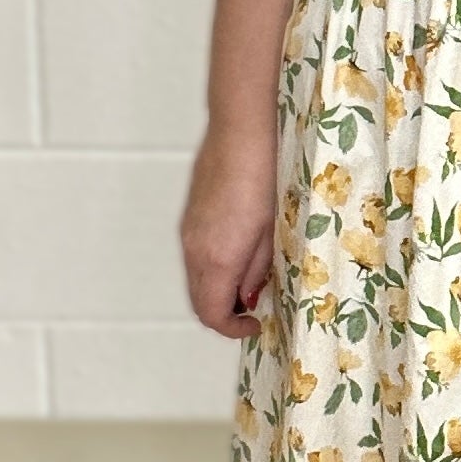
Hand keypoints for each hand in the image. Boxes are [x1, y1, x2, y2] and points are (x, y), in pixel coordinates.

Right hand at [180, 121, 275, 338]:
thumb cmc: (267, 178)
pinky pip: (195, 255)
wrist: (241, 131)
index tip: (256, 325)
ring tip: (250, 280)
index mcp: (217, 258)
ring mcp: (187, 231)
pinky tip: (238, 253)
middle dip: (224, 313)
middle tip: (255, 310)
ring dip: (218, 290)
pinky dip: (211, 268)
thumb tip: (247, 298)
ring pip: (195, 278)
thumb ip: (257, 269)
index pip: (211, 313)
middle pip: (199, 300)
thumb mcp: (273, 231)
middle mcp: (194, 249)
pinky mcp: (189, 216)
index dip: (232, 330)